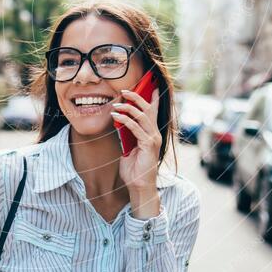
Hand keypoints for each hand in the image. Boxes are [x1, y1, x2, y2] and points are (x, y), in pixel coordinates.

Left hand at [112, 87, 161, 218]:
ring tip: (117, 103)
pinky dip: (125, 120)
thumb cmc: (134, 169)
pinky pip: (136, 128)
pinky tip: (116, 116)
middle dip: (137, 97)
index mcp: (152, 134)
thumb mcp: (129, 148)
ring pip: (142, 116)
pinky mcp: (148, 145)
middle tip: (125, 90)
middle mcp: (155, 134)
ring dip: (128, 107)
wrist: (139, 186)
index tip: (151, 85)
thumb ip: (128, 135)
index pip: (154, 112)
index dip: (153, 98)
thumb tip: (120, 122)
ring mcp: (153, 139)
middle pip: (148, 109)